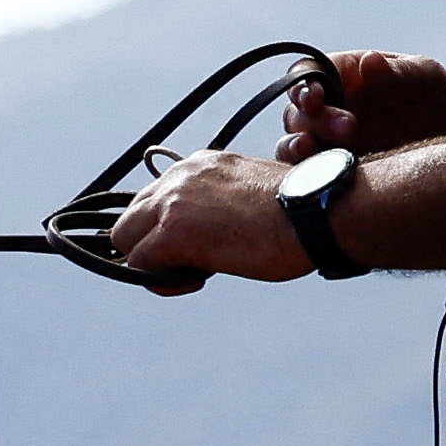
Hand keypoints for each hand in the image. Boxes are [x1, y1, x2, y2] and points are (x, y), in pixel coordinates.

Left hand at [108, 150, 312, 290]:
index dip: (166, 230)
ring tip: (196, 271)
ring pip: (125, 239)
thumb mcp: (249, 197)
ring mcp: (173, 201)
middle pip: (131, 217)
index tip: (197, 247)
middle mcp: (180, 177)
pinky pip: (139, 264)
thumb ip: (219, 208)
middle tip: (192, 263)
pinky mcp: (174, 232)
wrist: (319, 213)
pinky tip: (200, 277)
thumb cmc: (299, 213)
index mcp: (199, 165)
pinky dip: (162, 280)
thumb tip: (206, 235)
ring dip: (153, 262)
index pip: (155, 199)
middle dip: (152, 245)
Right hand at [281, 52, 445, 160]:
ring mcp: (327, 139)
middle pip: (297, 112)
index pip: (306, 73)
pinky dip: (307, 174)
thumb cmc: (432, 94)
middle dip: (316, 120)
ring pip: (292, 143)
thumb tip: (369, 60)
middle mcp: (327, 106)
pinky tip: (325, 174)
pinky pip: (307, 173)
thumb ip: (396, 70)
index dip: (303, 85)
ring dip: (297, 147)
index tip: (317, 98)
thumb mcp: (423, 76)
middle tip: (350, 128)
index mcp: (341, 74)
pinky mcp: (332, 168)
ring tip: (314, 151)